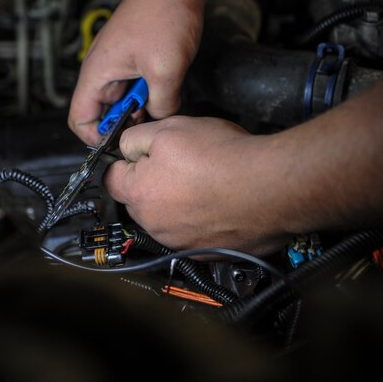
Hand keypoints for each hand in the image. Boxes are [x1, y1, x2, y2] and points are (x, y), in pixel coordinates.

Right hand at [67, 0, 204, 145]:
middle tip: (148, 122)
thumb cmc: (164, 13)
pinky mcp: (134, 52)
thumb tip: (162, 117)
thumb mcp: (166, 71)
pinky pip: (134, 81)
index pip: (79, 118)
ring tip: (160, 101)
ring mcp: (118, 58)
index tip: (119, 144)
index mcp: (97, 71)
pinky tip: (167, 86)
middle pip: (101, 109)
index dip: (95, 137)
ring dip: (139, 105)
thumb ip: (161, 105)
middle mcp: (102, 66)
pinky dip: (148, 90)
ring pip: (121, 96)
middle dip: (123, 121)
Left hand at [104, 115, 291, 255]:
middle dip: (153, 181)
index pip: (111, 177)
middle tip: (182, 163)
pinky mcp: (207, 252)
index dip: (127, 160)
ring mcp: (180, 242)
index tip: (141, 154)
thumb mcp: (170, 129)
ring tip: (206, 180)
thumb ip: (136, 138)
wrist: (272, 187)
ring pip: (167, 217)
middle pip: (140, 199)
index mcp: (139, 194)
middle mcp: (155, 225)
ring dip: (178, 201)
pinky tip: (220, 199)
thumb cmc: (225, 159)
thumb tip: (126, 147)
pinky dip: (202, 219)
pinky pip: (194, 233)